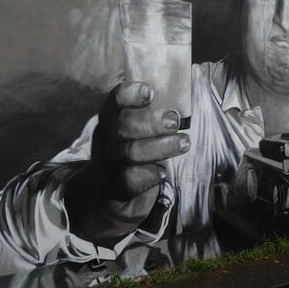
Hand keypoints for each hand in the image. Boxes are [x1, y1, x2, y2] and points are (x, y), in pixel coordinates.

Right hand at [67, 81, 189, 242]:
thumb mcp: (136, 132)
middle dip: (150, 122)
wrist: (104, 195)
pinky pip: (130, 181)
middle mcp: (106, 140)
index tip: (149, 92)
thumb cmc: (130, 153)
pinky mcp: (114, 189)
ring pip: (130, 152)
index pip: (114, 102)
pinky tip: (162, 172)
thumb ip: (152, 116)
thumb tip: (183, 98)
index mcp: (110, 120)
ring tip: (184, 143)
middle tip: (174, 121)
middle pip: (122, 126)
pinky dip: (149, 175)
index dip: (129, 95)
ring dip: (160, 147)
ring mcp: (107, 165)